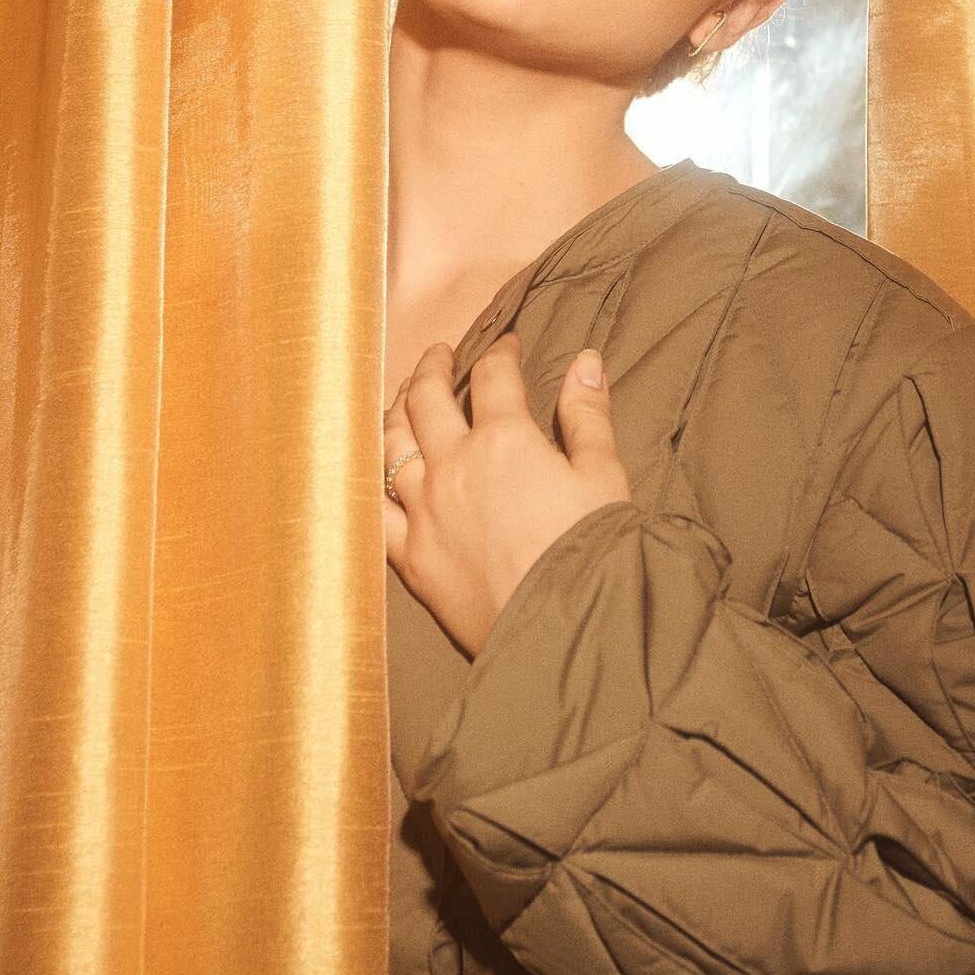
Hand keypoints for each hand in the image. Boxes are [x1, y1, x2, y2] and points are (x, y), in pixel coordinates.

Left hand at [383, 332, 633, 656]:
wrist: (568, 630)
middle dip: (433, 366)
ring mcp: (424, 512)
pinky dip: (370, 481)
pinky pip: (374, 509)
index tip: (508, 345)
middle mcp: (453, 466)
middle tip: (440, 354)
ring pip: (391, 444)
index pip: (494, 376)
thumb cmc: (594, 552)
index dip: (501, 352)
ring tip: (403, 399)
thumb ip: (588, 414)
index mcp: (504, 440)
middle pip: (428, 398)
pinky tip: (371, 468)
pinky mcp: (411, 557)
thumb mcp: (604, 475)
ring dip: (395, 411)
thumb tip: (584, 359)